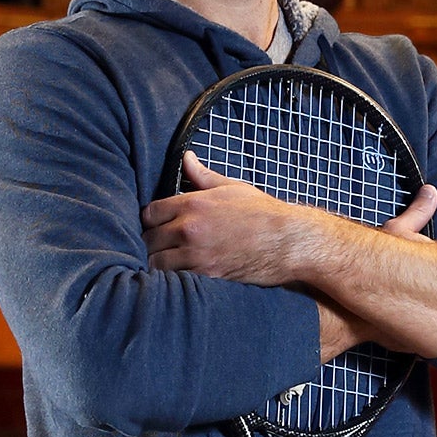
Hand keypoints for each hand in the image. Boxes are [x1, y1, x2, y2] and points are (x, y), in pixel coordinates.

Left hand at [142, 151, 321, 283]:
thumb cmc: (264, 213)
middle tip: (159, 244)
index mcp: (193, 203)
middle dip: (151, 241)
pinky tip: (176, 274)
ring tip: (165, 261)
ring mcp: (196, 254)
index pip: (149, 212)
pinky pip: (174, 278)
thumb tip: (186, 157)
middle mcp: (189, 228)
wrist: (288, 242)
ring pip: (155, 261)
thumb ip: (203, 176)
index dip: (150, 219)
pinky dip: (171, 277)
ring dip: (157, 261)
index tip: (156, 224)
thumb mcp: (233, 187)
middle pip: (148, 238)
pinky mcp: (206, 275)